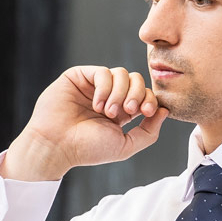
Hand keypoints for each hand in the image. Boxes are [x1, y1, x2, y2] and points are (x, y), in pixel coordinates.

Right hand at [2, 66, 167, 180]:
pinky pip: (102, 71)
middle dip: (137, 94)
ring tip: (107, 111)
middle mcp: (107, 96)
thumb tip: (164, 111)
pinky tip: (96, 104)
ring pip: (121, 73)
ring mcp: (92, 86)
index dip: (149, 100)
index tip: (145, 113)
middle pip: (135, 80)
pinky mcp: (78, 77)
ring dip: (120, 93)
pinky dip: (104, 87)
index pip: (144, 95)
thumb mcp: (125, 146)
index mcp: (120, 112)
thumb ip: (148, 132)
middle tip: (128, 111)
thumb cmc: (86, 149)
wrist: (57, 146)